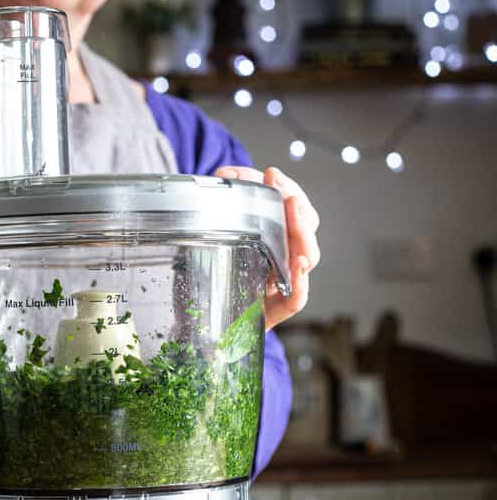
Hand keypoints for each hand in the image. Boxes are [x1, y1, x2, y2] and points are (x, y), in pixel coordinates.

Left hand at [214, 166, 319, 331]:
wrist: (192, 325)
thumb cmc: (205, 277)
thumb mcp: (210, 232)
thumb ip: (220, 202)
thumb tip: (226, 175)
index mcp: (274, 238)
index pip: (292, 209)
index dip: (285, 190)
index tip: (271, 174)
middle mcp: (282, 260)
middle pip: (305, 229)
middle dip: (296, 203)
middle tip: (280, 185)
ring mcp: (281, 286)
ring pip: (306, 257)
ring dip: (301, 232)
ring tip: (293, 210)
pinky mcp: (272, 314)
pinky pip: (296, 299)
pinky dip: (300, 283)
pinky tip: (297, 265)